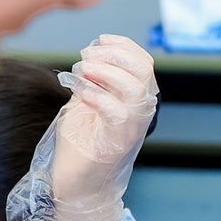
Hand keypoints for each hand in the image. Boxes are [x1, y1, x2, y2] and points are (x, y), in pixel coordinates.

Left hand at [56, 34, 158, 169]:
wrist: (76, 179)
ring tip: (84, 71)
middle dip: (114, 54)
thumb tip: (90, 54)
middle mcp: (141, 110)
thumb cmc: (81, 141)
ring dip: (106, 72)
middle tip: (88, 57)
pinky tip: (82, 94)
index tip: (99, 41)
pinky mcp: (118, 141)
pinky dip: (96, 95)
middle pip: (144, 70)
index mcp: (137, 98)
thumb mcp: (87, 99)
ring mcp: (132, 126)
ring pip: (134, 88)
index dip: (123, 45)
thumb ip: (93, 78)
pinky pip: (116, 112)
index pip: (144, 61)